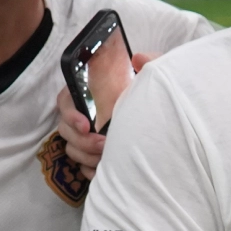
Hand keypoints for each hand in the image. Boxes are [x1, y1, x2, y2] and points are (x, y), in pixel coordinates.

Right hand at [53, 53, 158, 176]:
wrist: (165, 118)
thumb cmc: (151, 94)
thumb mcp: (154, 76)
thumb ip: (150, 63)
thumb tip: (138, 58)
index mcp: (89, 94)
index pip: (65, 101)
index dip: (71, 114)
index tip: (87, 125)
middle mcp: (84, 115)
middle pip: (66, 130)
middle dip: (82, 140)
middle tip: (103, 144)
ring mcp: (86, 137)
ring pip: (72, 149)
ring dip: (86, 156)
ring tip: (106, 158)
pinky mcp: (93, 156)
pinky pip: (82, 167)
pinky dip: (90, 170)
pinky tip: (103, 171)